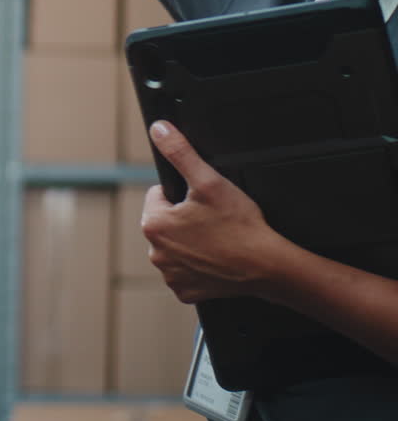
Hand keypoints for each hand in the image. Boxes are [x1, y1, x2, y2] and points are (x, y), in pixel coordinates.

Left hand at [141, 121, 287, 302]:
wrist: (266, 265)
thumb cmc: (239, 225)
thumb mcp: (209, 180)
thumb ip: (180, 152)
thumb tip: (159, 130)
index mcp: (154, 224)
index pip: (157, 195)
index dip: (181, 193)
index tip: (201, 201)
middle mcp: (156, 253)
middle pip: (165, 222)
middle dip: (183, 217)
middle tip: (211, 219)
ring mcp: (170, 275)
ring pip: (175, 246)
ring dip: (189, 240)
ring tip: (215, 237)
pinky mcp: (185, 291)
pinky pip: (185, 271)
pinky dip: (197, 264)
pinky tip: (215, 257)